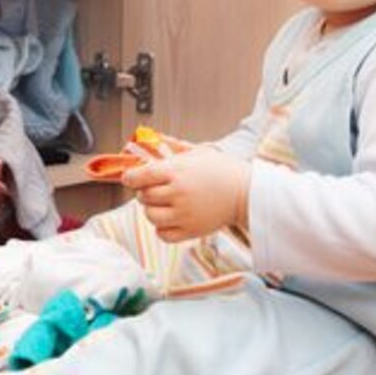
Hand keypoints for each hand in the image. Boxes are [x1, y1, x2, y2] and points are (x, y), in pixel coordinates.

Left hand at [120, 143, 250, 242]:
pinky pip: (163, 234)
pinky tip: (170, 218)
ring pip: (150, 216)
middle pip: (143, 196)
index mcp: (177, 171)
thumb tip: (156, 139)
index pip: (140, 176)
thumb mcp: (198, 152)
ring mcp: (184, 214)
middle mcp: (178, 193)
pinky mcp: (191, 230)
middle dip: (143, 191)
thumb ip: (175, 147)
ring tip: (163, 203)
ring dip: (152, 209)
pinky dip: (161, 228)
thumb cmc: (223, 170)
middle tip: (153, 188)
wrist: (246, 193)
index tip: (129, 178)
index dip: (130, 177)